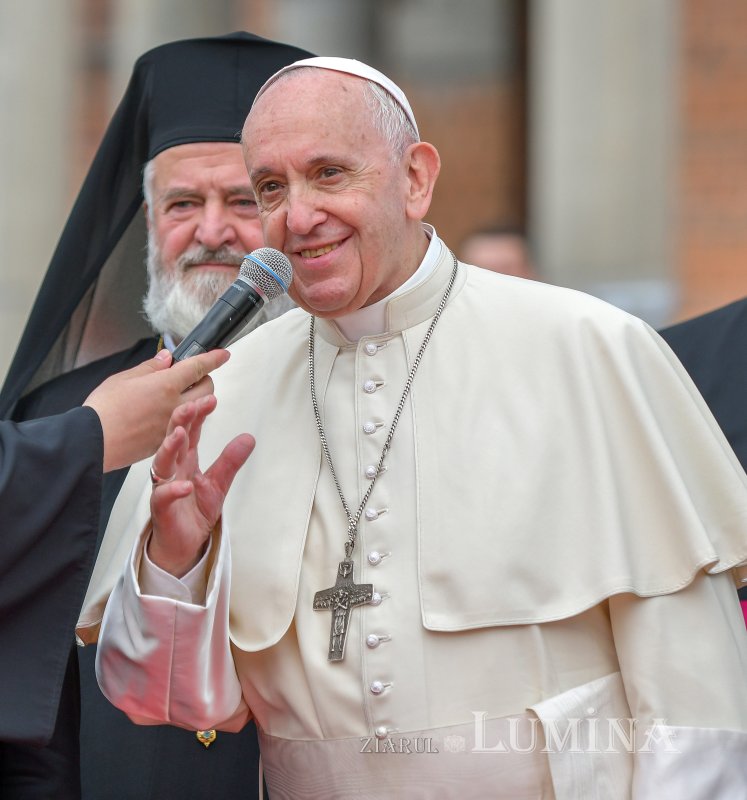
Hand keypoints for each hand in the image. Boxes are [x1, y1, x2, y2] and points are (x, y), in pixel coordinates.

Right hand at [84, 349, 229, 471]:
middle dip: (205, 380)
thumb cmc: (103, 410)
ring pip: (200, 410)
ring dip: (198, 400)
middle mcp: (175, 405)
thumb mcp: (123, 379)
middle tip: (192, 376)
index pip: (197, 367)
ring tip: (180, 395)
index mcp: (166, 385)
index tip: (222, 354)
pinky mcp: (166, 441)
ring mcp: (173, 425)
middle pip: (207, 390)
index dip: (213, 358)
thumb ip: (150, 368)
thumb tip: (166, 359)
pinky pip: (185, 426)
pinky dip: (184, 417)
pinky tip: (168, 414)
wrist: (93, 441)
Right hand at [147, 395, 254, 576]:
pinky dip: (173, 490)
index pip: (191, 432)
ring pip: (163, 463)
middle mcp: (173, 470)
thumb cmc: (194, 511)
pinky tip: (185, 485)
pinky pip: (164, 497)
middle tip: (190, 406)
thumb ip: (230, 460)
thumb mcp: (219, 483)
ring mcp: (165, 487)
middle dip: (181, 421)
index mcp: (186, 460)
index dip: (198, 415)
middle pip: (173, 440)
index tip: (210, 399)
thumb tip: (248, 437)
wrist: (182, 544)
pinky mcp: (162, 509)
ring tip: (181, 434)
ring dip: (170, 447)